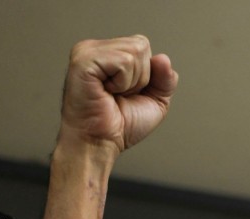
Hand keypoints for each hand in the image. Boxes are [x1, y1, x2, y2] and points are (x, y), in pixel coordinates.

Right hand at [58, 35, 176, 153]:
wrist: (100, 143)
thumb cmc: (120, 126)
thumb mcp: (154, 101)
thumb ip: (165, 79)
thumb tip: (163, 58)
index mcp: (108, 53)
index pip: (142, 45)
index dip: (147, 74)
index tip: (127, 93)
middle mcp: (95, 48)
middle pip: (141, 45)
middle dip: (141, 77)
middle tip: (119, 95)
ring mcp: (87, 51)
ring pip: (135, 52)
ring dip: (132, 81)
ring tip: (112, 94)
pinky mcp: (84, 60)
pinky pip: (124, 61)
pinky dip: (123, 82)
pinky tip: (106, 92)